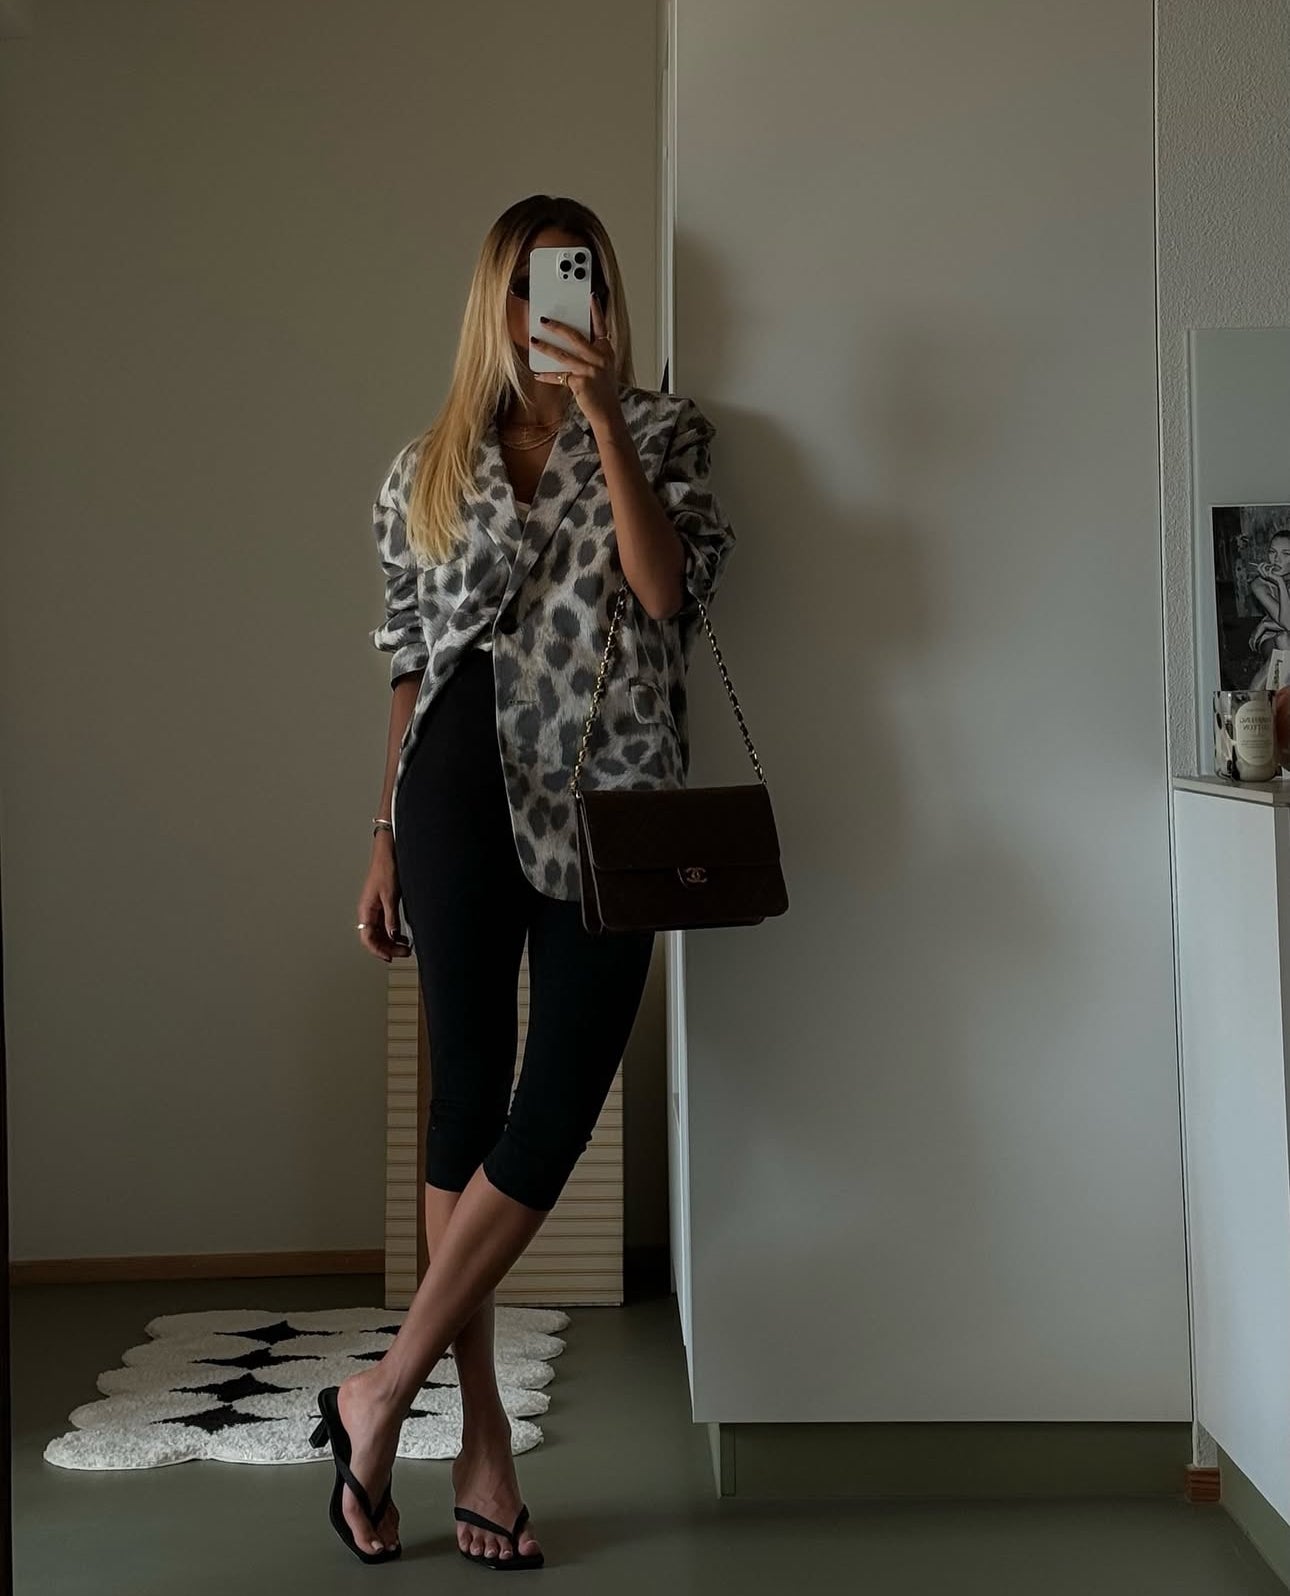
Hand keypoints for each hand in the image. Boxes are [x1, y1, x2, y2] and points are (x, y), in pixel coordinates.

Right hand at [357, 846, 411, 962]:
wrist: (388, 854)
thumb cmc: (385, 869)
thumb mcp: (391, 896)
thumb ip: (391, 917)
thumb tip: (393, 935)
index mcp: (366, 910)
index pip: (368, 938)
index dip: (378, 950)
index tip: (390, 957)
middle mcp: (368, 912)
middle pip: (374, 938)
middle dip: (388, 948)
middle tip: (404, 953)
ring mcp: (375, 909)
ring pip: (380, 933)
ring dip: (391, 942)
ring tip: (405, 947)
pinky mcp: (382, 905)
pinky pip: (385, 924)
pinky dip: (393, 932)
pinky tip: (403, 936)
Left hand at [529, 294, 622, 434]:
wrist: (608, 414)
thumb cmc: (603, 392)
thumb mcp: (603, 369)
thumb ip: (591, 355)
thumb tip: (569, 344)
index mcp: (606, 352)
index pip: (601, 327)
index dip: (596, 312)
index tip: (590, 297)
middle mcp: (599, 358)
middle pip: (575, 337)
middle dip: (557, 326)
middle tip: (544, 320)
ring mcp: (590, 370)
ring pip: (563, 355)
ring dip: (546, 347)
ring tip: (534, 341)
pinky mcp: (580, 382)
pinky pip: (559, 376)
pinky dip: (547, 375)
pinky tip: (538, 373)